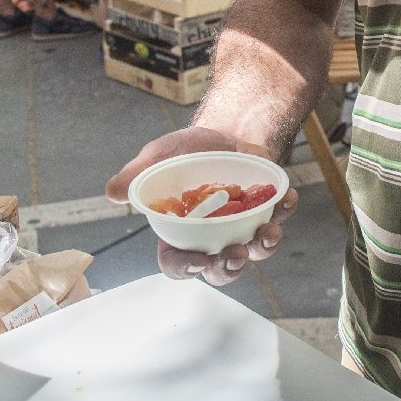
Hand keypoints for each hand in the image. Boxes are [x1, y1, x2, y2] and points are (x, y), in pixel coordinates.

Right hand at [107, 126, 298, 286]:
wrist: (223, 130)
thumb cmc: (185, 150)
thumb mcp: (159, 157)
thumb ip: (137, 175)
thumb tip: (112, 193)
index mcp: (180, 234)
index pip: (178, 265)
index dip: (186, 269)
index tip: (196, 261)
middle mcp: (212, 239)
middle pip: (219, 270)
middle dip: (228, 269)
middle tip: (235, 255)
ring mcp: (241, 228)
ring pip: (254, 252)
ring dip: (263, 247)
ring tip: (269, 230)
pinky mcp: (266, 212)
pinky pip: (277, 219)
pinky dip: (284, 211)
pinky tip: (288, 198)